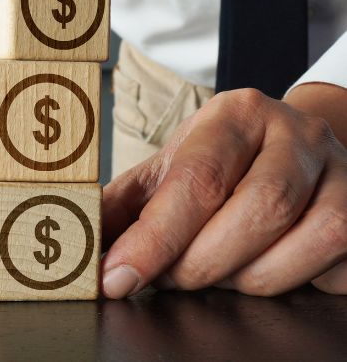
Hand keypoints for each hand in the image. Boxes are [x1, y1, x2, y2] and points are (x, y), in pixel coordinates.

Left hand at [102, 84, 346, 297]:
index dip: (155, 238)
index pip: (196, 179)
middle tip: (171, 277)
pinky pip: (334, 267)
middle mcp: (297, 135)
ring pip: (301, 245)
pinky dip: (290, 282)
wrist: (291, 148)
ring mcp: (342, 173)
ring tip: (217, 270)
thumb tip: (77, 246)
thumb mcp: (165, 172)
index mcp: (236, 115)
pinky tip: (261, 269)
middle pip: (255, 212)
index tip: (119, 277)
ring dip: (246, 278)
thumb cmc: (219, 164)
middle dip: (200, 263)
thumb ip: (123, 206)